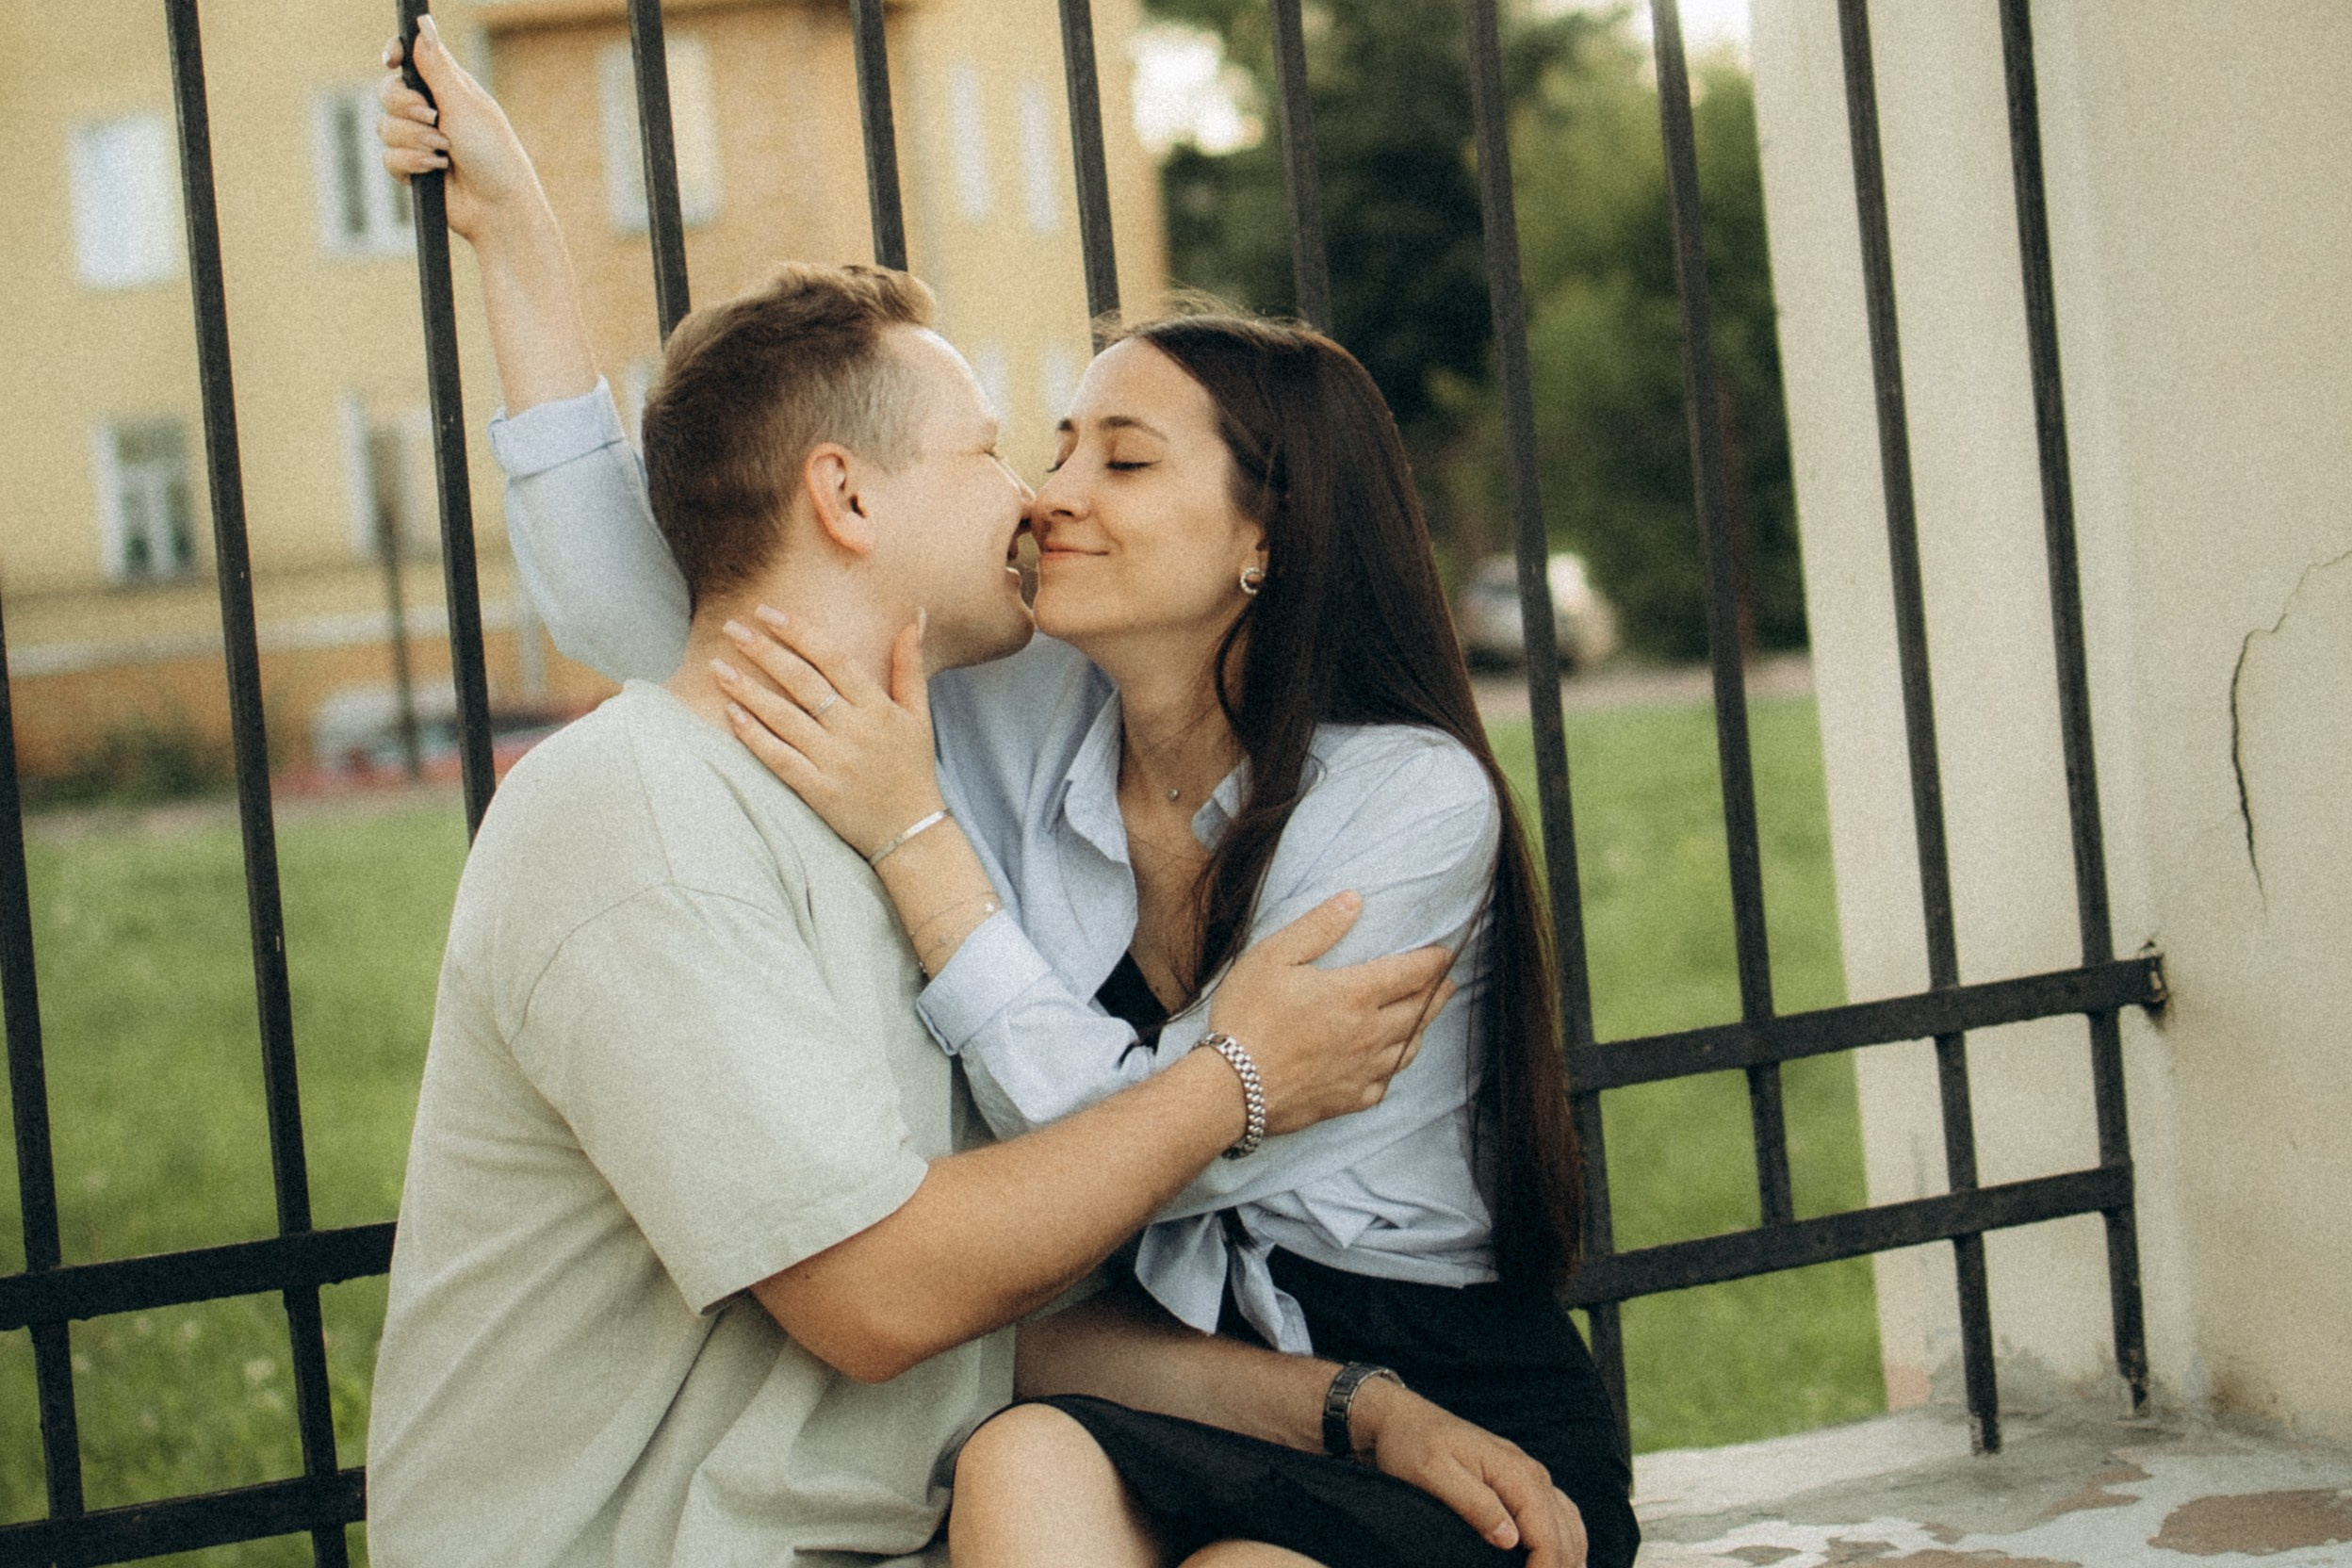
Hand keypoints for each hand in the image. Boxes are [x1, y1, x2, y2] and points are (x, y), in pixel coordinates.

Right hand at [378, 18, 548, 245]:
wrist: (497, 207)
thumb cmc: (492, 153)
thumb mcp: (463, 104)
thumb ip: (436, 67)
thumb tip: (422, 24)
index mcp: (447, 88)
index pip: (410, 60)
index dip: (395, 55)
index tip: (391, 59)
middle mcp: (431, 110)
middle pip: (388, 92)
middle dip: (405, 105)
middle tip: (432, 116)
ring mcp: (420, 140)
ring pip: (384, 126)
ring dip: (414, 139)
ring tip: (444, 150)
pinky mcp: (413, 168)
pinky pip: (389, 157)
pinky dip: (412, 162)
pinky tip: (437, 169)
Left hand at [716, 608, 944, 856]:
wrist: (912, 831)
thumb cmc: (913, 768)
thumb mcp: (918, 714)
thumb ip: (910, 665)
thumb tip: (916, 615)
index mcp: (877, 707)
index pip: (832, 659)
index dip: (798, 632)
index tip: (768, 613)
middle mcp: (854, 730)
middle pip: (802, 682)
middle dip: (764, 651)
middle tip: (732, 628)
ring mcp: (834, 761)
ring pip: (783, 718)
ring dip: (747, 690)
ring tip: (717, 666)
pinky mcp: (817, 790)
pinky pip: (778, 757)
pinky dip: (753, 736)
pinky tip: (730, 713)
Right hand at [1212, 898, 1455, 1135]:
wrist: (1231, 1090)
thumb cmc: (1247, 1018)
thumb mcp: (1273, 957)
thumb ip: (1317, 927)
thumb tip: (1353, 900)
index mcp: (1355, 994)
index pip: (1412, 973)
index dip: (1434, 961)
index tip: (1445, 953)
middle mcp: (1369, 1033)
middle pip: (1420, 1010)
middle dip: (1438, 992)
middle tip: (1448, 982)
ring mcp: (1362, 1070)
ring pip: (1409, 1048)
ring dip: (1423, 1028)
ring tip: (1424, 1017)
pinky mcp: (1349, 1099)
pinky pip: (1385, 1083)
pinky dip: (1394, 1069)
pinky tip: (1388, 1064)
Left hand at [1351, 1380, 1588, 1567]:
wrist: (1401, 1418)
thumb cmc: (1412, 1444)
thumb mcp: (1434, 1473)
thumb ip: (1474, 1504)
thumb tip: (1510, 1539)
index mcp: (1516, 1473)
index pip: (1549, 1535)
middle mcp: (1532, 1473)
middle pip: (1565, 1533)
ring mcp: (1529, 1475)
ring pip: (1569, 1523)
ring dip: (1569, 1557)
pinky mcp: (1520, 1480)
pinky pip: (1559, 1513)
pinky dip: (1567, 1540)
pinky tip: (1562, 1559)